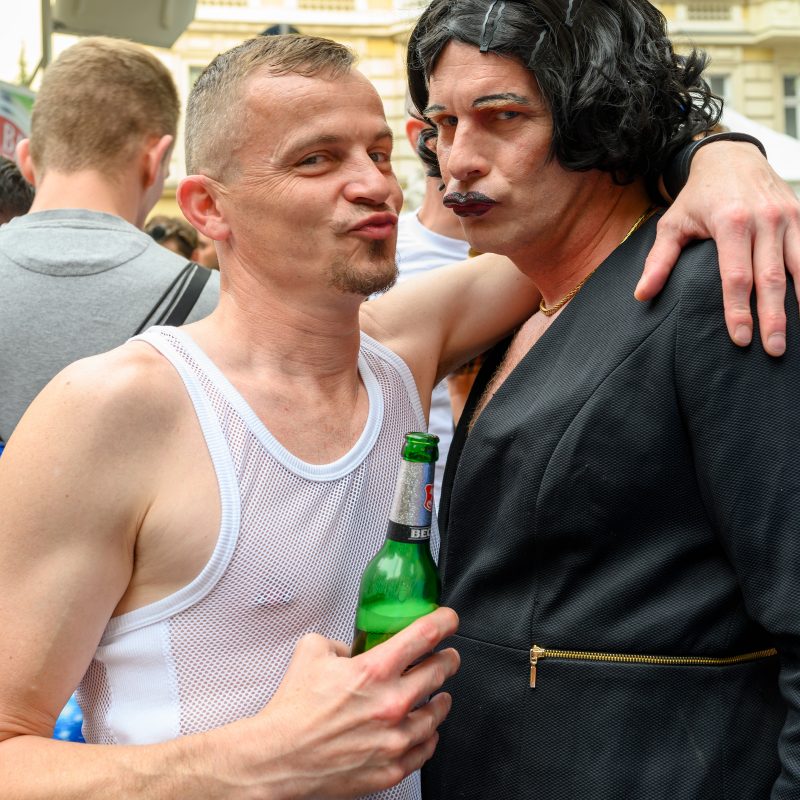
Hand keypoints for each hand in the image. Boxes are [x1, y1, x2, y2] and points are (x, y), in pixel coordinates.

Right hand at [229, 607, 459, 798]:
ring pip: (437, 713)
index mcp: (373, 671)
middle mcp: (390, 703)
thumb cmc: (292, 710)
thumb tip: (352, 648)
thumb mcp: (311, 652)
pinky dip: (429, 737)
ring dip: (441, 700)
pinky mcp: (390, 768)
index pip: (423, 635)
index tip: (449, 620)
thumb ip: (339, 642)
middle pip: (439, 672)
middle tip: (449, 657)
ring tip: (441, 696)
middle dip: (448, 660)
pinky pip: (424, 749)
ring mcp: (393, 738)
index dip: (443, 622)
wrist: (278, 758)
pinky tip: (426, 731)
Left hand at [635, 141, 799, 355]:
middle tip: (772, 350)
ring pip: (799, 267)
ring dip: (799, 304)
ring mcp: (788, 217)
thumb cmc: (698, 196)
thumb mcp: (672, 223)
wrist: (731, 156)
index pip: (735, 276)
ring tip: (795, 337)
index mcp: (730, 222)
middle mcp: (764, 219)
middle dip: (773, 317)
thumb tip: (642, 295)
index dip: (738, 310)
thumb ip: (659, 260)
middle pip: (770, 278)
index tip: (740, 339)